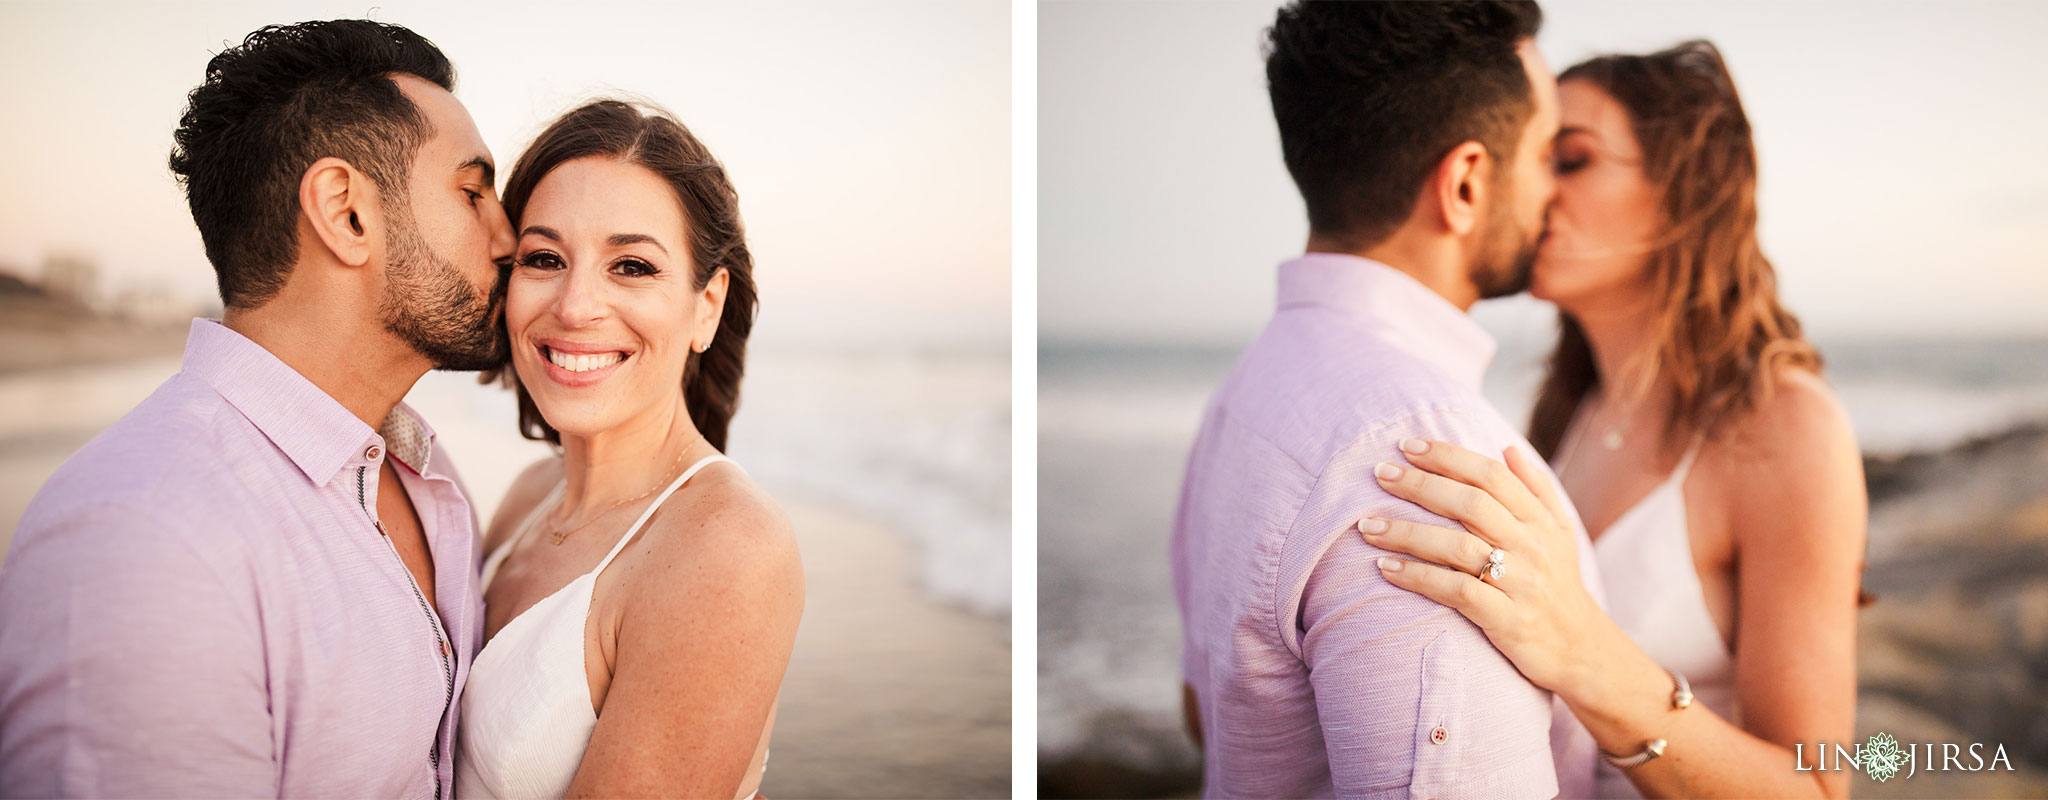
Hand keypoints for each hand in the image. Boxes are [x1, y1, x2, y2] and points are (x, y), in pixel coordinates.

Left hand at [1362, 438, 1608, 694]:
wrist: (1582, 650)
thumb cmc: (1559, 585)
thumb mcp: (1559, 534)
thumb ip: (1536, 489)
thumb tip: (1506, 448)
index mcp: (1540, 521)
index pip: (1492, 475)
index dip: (1449, 456)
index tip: (1409, 445)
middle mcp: (1531, 546)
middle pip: (1471, 504)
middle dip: (1421, 484)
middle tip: (1380, 473)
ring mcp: (1519, 583)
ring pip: (1458, 547)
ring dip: (1407, 533)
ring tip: (1367, 525)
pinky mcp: (1506, 619)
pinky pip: (1457, 592)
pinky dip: (1418, 578)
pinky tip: (1386, 569)